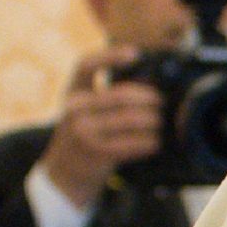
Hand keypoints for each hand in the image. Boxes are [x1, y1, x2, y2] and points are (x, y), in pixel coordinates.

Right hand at [40, 47, 163, 206]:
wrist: (63, 172)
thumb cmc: (85, 134)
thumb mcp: (86, 109)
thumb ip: (108, 94)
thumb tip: (151, 81)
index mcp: (72, 91)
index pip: (86, 65)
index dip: (111, 56)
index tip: (136, 53)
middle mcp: (74, 108)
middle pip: (122, 95)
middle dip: (150, 98)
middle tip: (162, 102)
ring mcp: (84, 131)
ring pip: (132, 119)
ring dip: (154, 121)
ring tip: (160, 122)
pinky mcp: (97, 152)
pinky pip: (135, 142)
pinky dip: (151, 141)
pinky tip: (155, 141)